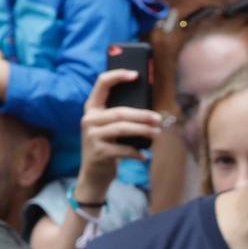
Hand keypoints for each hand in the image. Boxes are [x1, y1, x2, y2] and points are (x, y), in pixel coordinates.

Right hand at [75, 69, 161, 200]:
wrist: (94, 174)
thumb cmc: (108, 146)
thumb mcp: (109, 129)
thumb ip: (120, 117)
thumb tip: (149, 111)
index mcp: (92, 109)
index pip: (101, 84)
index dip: (117, 76)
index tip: (135, 74)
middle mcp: (88, 120)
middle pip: (120, 112)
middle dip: (142, 115)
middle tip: (158, 119)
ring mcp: (91, 136)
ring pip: (122, 129)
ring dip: (143, 131)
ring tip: (157, 134)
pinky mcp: (98, 153)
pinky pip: (123, 150)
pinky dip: (136, 152)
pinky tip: (145, 155)